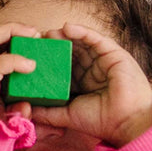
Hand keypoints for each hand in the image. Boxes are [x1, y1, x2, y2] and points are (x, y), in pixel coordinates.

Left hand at [26, 22, 151, 147]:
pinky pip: (96, 39)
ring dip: (64, 36)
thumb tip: (25, 111)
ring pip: (81, 43)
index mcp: (81, 83)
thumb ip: (47, 113)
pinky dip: (82, 32)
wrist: (126, 123)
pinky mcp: (114, 53)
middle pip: (70, 52)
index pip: (61, 67)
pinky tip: (67, 27)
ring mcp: (103, 60)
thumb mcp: (67, 116)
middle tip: (36, 40)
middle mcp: (92, 69)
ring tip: (48, 33)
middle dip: (53, 46)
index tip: (30, 55)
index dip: (47, 61)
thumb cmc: (101, 121)